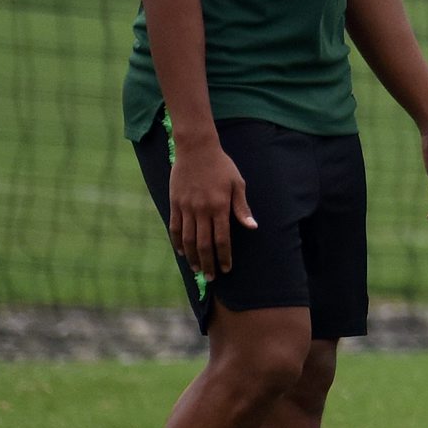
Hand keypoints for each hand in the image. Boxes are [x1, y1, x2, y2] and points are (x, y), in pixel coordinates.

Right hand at [168, 132, 253, 275]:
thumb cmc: (222, 166)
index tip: (226, 269)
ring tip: (196, 270)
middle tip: (211, 278)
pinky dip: (177, 242)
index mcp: (220, 207)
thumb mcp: (238, 184)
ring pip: (188, 240)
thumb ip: (242, 207)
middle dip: (208, 263)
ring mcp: (186, 208)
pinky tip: (181, 253)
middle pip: (204, 244)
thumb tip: (252, 227)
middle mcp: (202, 210)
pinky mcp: (174, 204)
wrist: (196, 149)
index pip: (222, 239)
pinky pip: (175, 228)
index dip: (224, 257)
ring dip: (192, 257)